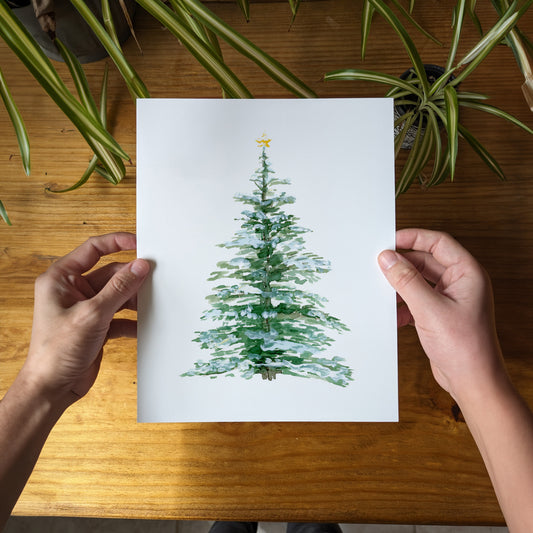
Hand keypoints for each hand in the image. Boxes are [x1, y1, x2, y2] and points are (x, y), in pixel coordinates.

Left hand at [21, 233, 149, 405]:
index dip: (117, 242)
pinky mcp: (97, 325)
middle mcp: (73, 291)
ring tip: (152, 302)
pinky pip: (120, 315)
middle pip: (110, 273)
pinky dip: (132, 320)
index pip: (93, 250)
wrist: (52, 388)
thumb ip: (119, 288)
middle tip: (154, 277)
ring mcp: (86, 308)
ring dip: (134, 299)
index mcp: (61, 279)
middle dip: (131, 277)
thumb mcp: (92, 314)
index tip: (140, 243)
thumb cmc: (56, 351)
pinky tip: (143, 326)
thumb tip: (140, 266)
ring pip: (118, 295)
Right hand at [378, 228, 505, 401]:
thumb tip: (387, 259)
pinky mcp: (438, 314)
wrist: (472, 381)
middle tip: (379, 267)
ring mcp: (449, 299)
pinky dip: (403, 305)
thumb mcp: (429, 309)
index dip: (413, 238)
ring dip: (400, 288)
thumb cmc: (464, 346)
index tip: (389, 241)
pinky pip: (416, 300)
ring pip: (418, 281)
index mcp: (467, 273)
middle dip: (402, 266)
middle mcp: (460, 283)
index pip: (438, 243)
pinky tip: (393, 315)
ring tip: (383, 294)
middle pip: (425, 261)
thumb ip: (406, 281)